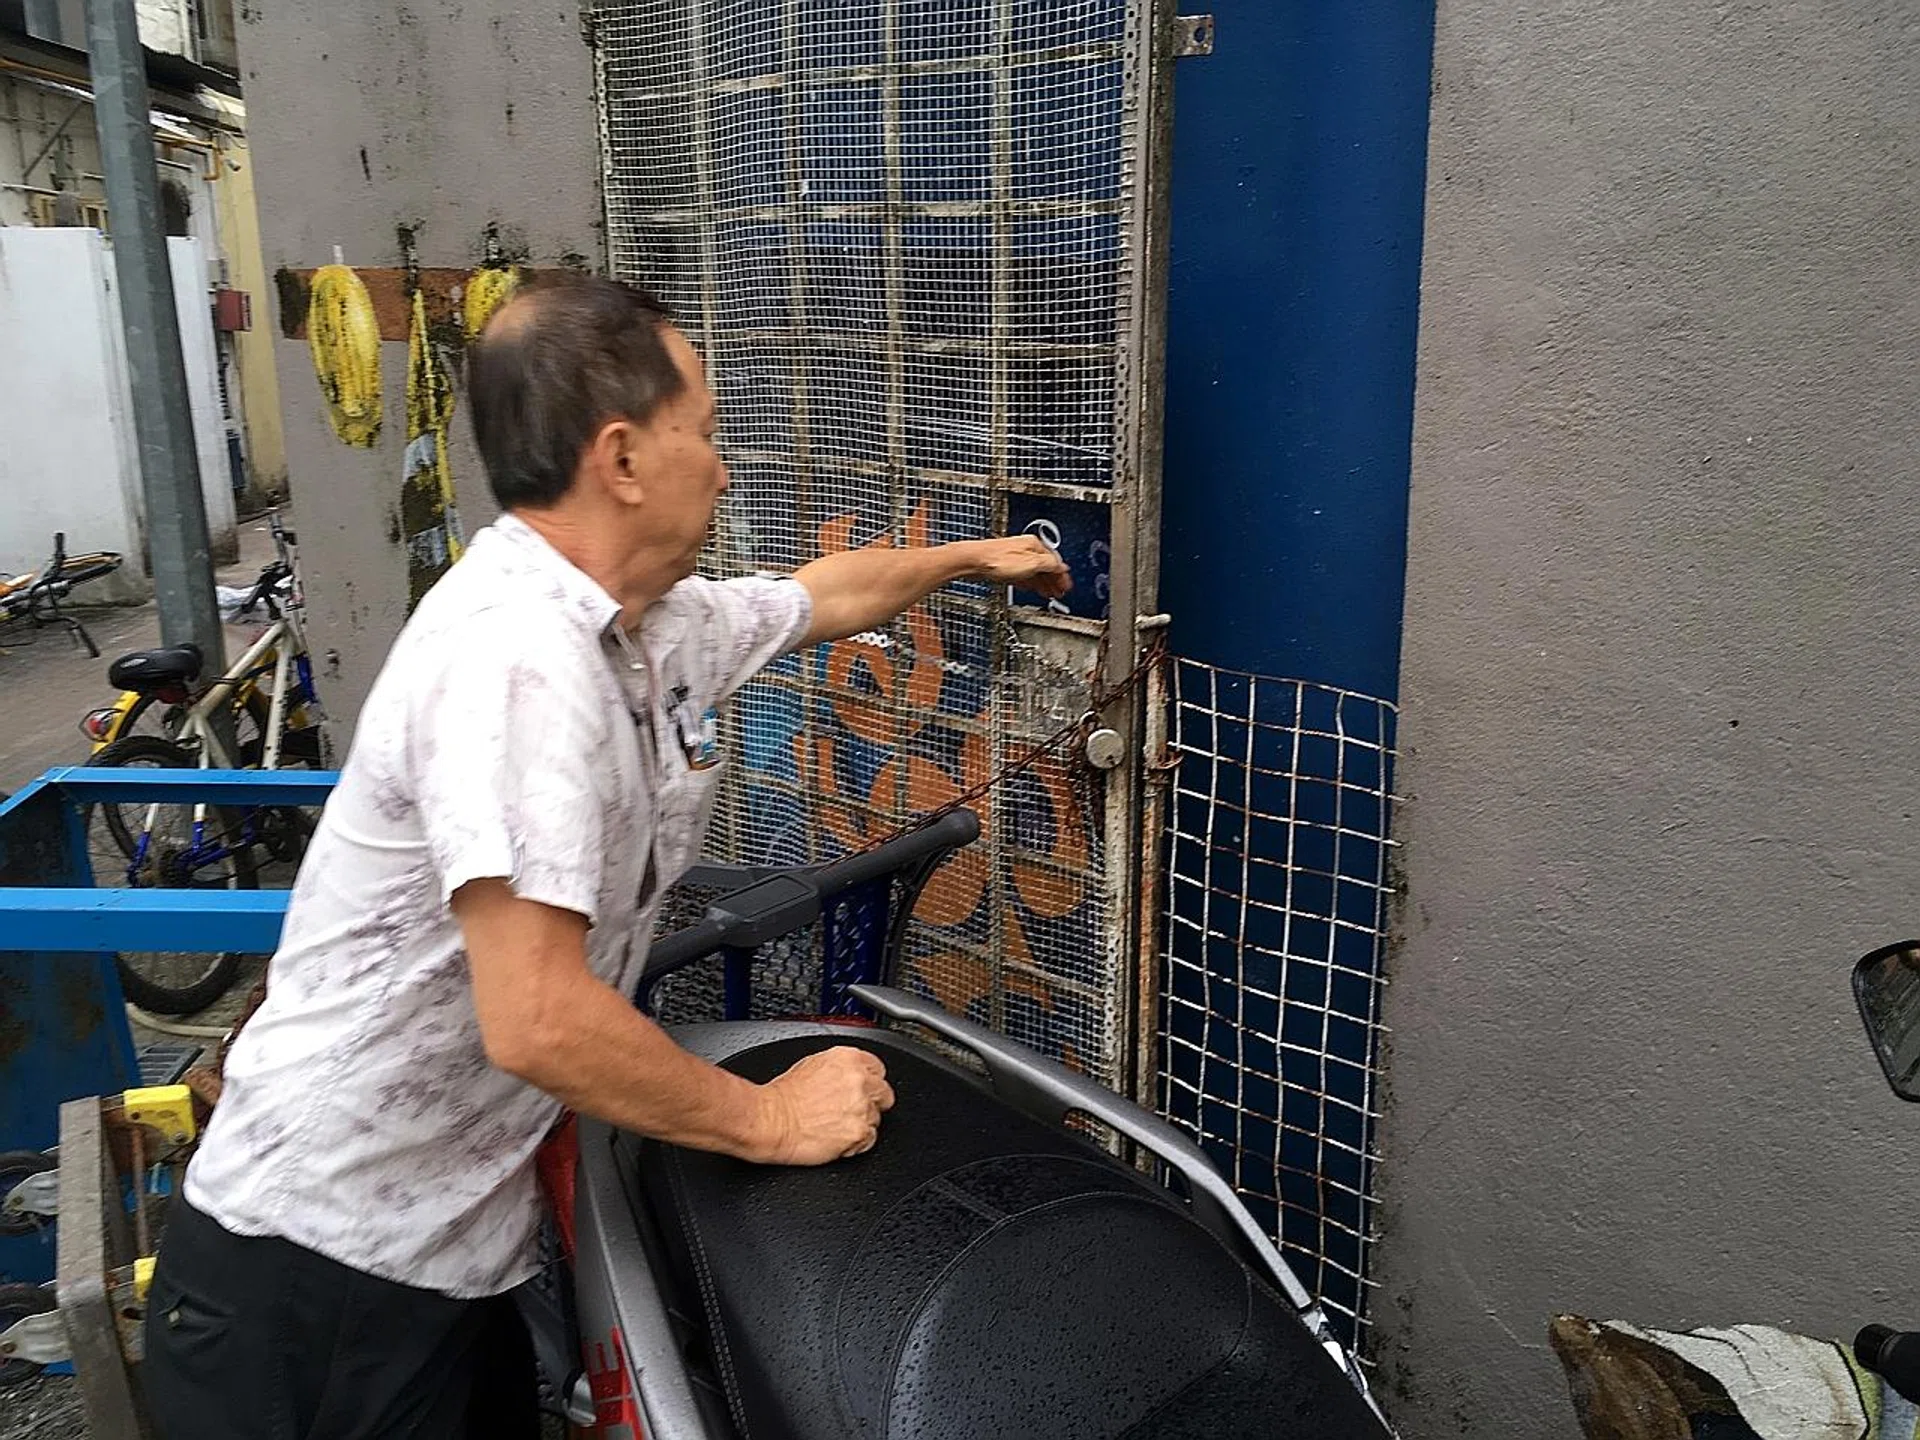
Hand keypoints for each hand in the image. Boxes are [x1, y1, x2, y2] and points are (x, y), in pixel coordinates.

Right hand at [751, 1046, 894, 1164]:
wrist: (770, 1120)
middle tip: (850, 1111)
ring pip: (877, 1118)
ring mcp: (862, 1107)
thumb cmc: (782, 1096)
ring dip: (861, 1123)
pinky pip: (870, 1140)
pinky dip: (856, 1143)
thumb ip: (840, 1068)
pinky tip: (837, 1138)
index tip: (862, 1091)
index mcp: (849, 1059)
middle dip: (871, 1103)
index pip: (878, 1069)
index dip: (869, 1082)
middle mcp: (860, 1080)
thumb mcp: (812, 1064)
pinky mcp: (859, 1132)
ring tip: (835, 1125)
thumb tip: (849, 1074)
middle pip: (884, 1093)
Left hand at [966, 536, 1072, 600]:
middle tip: (1060, 593)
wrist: (973, 561)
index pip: (1055, 561)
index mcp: (1034, 545)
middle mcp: (1025, 549)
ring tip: (1049, 594)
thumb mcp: (1032, 564)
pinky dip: (1029, 583)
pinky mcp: (1004, 567)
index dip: (1062, 575)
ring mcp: (1014, 558)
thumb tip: (1062, 567)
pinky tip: (1030, 589)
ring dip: (1043, 583)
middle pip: (1045, 567)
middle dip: (1054, 580)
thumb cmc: (998, 560)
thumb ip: (1049, 566)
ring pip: (1034, 572)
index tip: (1067, 586)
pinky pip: (1022, 576)